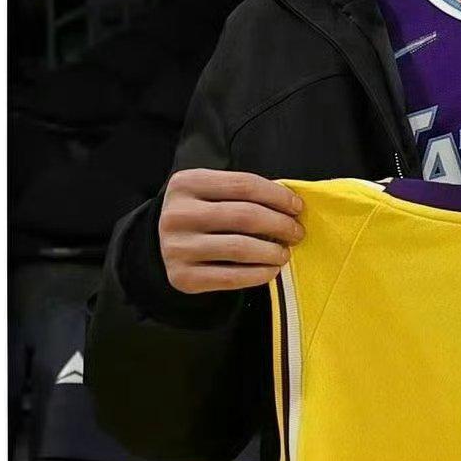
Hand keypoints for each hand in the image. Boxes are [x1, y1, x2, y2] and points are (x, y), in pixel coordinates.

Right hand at [159, 169, 305, 292]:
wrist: (163, 244)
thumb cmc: (201, 212)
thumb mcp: (212, 191)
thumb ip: (244, 193)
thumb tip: (291, 207)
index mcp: (187, 183)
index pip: (244, 185)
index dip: (278, 196)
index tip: (298, 207)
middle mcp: (178, 214)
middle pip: (245, 216)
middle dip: (280, 225)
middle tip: (297, 232)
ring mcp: (177, 247)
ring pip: (240, 248)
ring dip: (272, 251)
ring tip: (284, 253)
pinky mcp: (182, 276)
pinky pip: (231, 277)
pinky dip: (258, 274)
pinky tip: (270, 270)